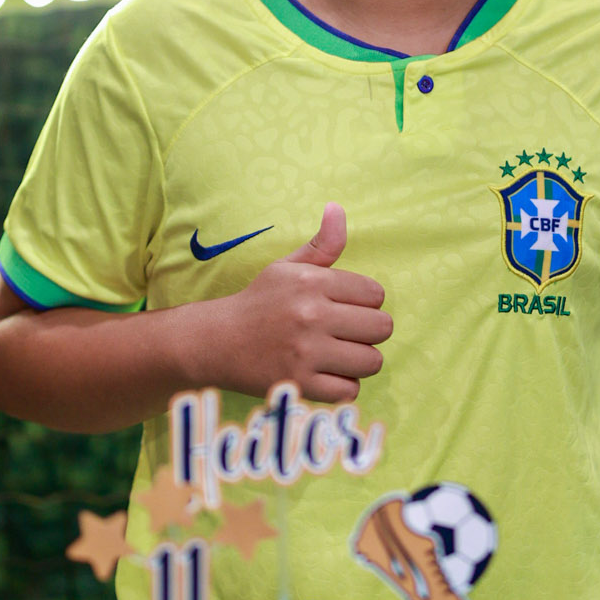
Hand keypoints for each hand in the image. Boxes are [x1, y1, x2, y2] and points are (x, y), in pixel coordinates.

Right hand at [218, 203, 391, 403]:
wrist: (217, 341)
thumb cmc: (260, 302)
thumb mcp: (287, 267)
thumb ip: (322, 245)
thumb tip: (337, 208)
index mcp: (312, 282)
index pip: (376, 294)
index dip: (365, 303)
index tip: (345, 308)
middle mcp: (311, 315)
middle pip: (382, 327)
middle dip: (368, 331)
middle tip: (345, 333)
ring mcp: (306, 352)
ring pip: (372, 361)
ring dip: (359, 360)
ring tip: (338, 354)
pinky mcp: (301, 384)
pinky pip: (351, 390)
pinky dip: (343, 386)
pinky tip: (326, 374)